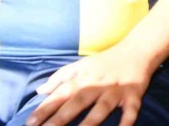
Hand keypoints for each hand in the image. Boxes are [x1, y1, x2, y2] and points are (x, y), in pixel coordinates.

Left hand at [26, 44, 154, 125]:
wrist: (138, 49)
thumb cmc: (106, 61)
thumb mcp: (81, 64)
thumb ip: (60, 77)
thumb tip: (40, 91)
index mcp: (83, 77)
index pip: (60, 94)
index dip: (45, 108)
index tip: (30, 123)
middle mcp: (98, 84)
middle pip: (77, 102)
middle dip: (61, 118)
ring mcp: (116, 91)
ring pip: (102, 108)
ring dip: (90, 122)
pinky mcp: (133, 95)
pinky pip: (130, 111)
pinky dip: (127, 121)